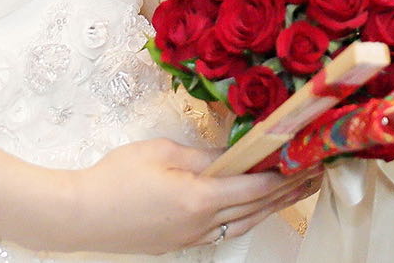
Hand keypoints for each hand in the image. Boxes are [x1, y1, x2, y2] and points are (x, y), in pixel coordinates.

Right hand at [60, 138, 318, 253]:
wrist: (79, 215)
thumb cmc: (114, 177)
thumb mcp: (161, 151)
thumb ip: (202, 155)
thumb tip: (232, 154)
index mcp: (201, 197)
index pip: (255, 185)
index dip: (285, 173)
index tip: (307, 159)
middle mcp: (202, 222)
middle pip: (256, 207)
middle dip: (288, 190)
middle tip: (315, 173)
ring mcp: (191, 236)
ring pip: (242, 222)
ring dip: (271, 207)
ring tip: (294, 192)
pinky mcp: (178, 242)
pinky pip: (222, 230)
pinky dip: (244, 217)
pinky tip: (251, 208)